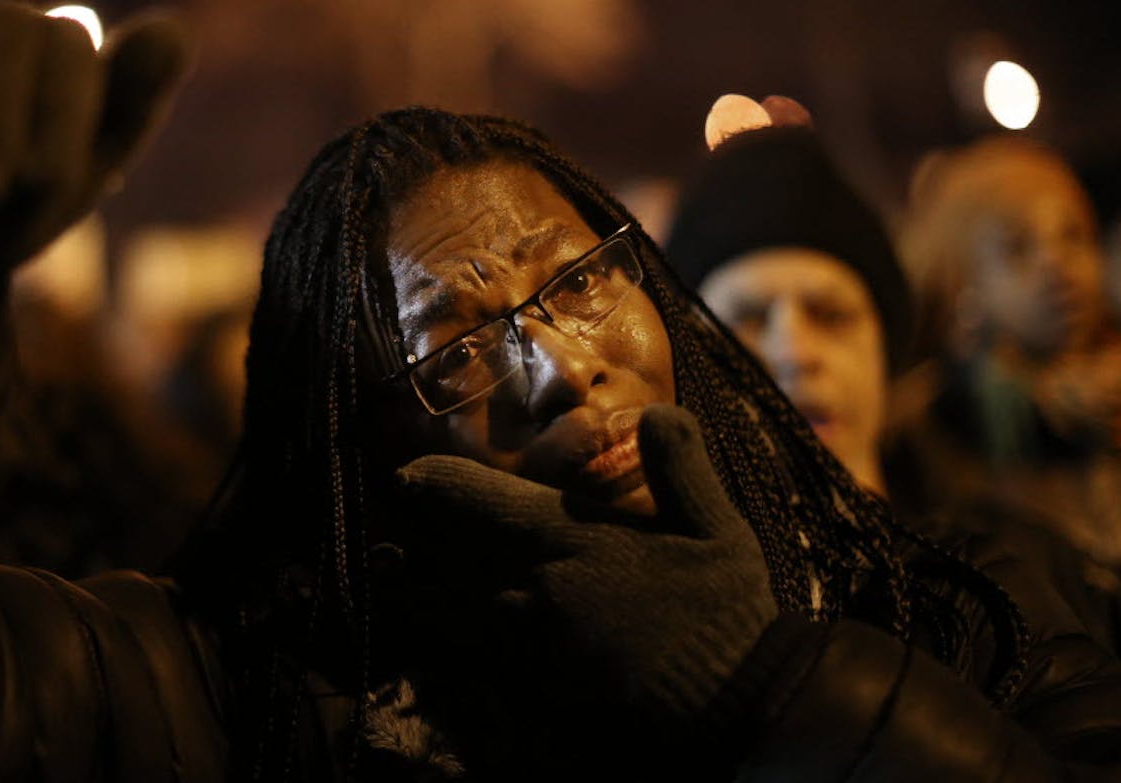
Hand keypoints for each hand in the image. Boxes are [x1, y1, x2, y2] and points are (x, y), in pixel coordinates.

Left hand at [394, 404, 777, 723]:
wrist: (741, 709)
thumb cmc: (727, 612)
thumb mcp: (716, 527)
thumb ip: (681, 466)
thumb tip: (659, 412)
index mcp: (573, 542)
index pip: (482, 504)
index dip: (435, 487)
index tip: (403, 477)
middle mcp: (538, 593)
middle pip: (450, 566)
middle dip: (410, 549)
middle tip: (379, 541)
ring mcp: (532, 652)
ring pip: (456, 621)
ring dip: (422, 601)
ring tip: (393, 581)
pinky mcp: (539, 702)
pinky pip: (481, 673)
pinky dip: (457, 654)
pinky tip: (442, 647)